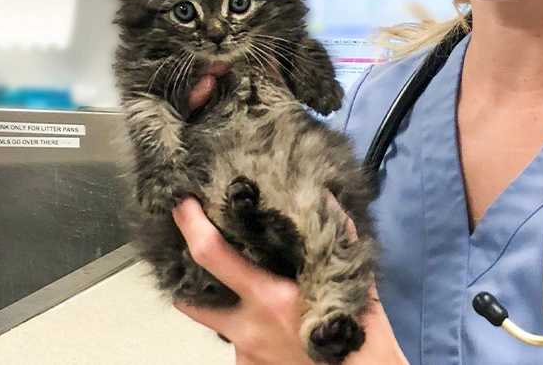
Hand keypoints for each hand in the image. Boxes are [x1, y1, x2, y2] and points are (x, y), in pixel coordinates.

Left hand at [172, 199, 408, 364]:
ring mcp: (244, 354)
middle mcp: (247, 328)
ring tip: (233, 285)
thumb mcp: (353, 277)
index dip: (191, 225)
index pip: (212, 255)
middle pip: (190, 299)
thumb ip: (337, 233)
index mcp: (269, 298)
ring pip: (215, 322)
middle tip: (192, 249)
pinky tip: (266, 322)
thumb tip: (322, 195)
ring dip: (217, 301)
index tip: (182, 203)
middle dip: (183, 274)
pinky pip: (237, 343)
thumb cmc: (360, 329)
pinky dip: (246, 326)